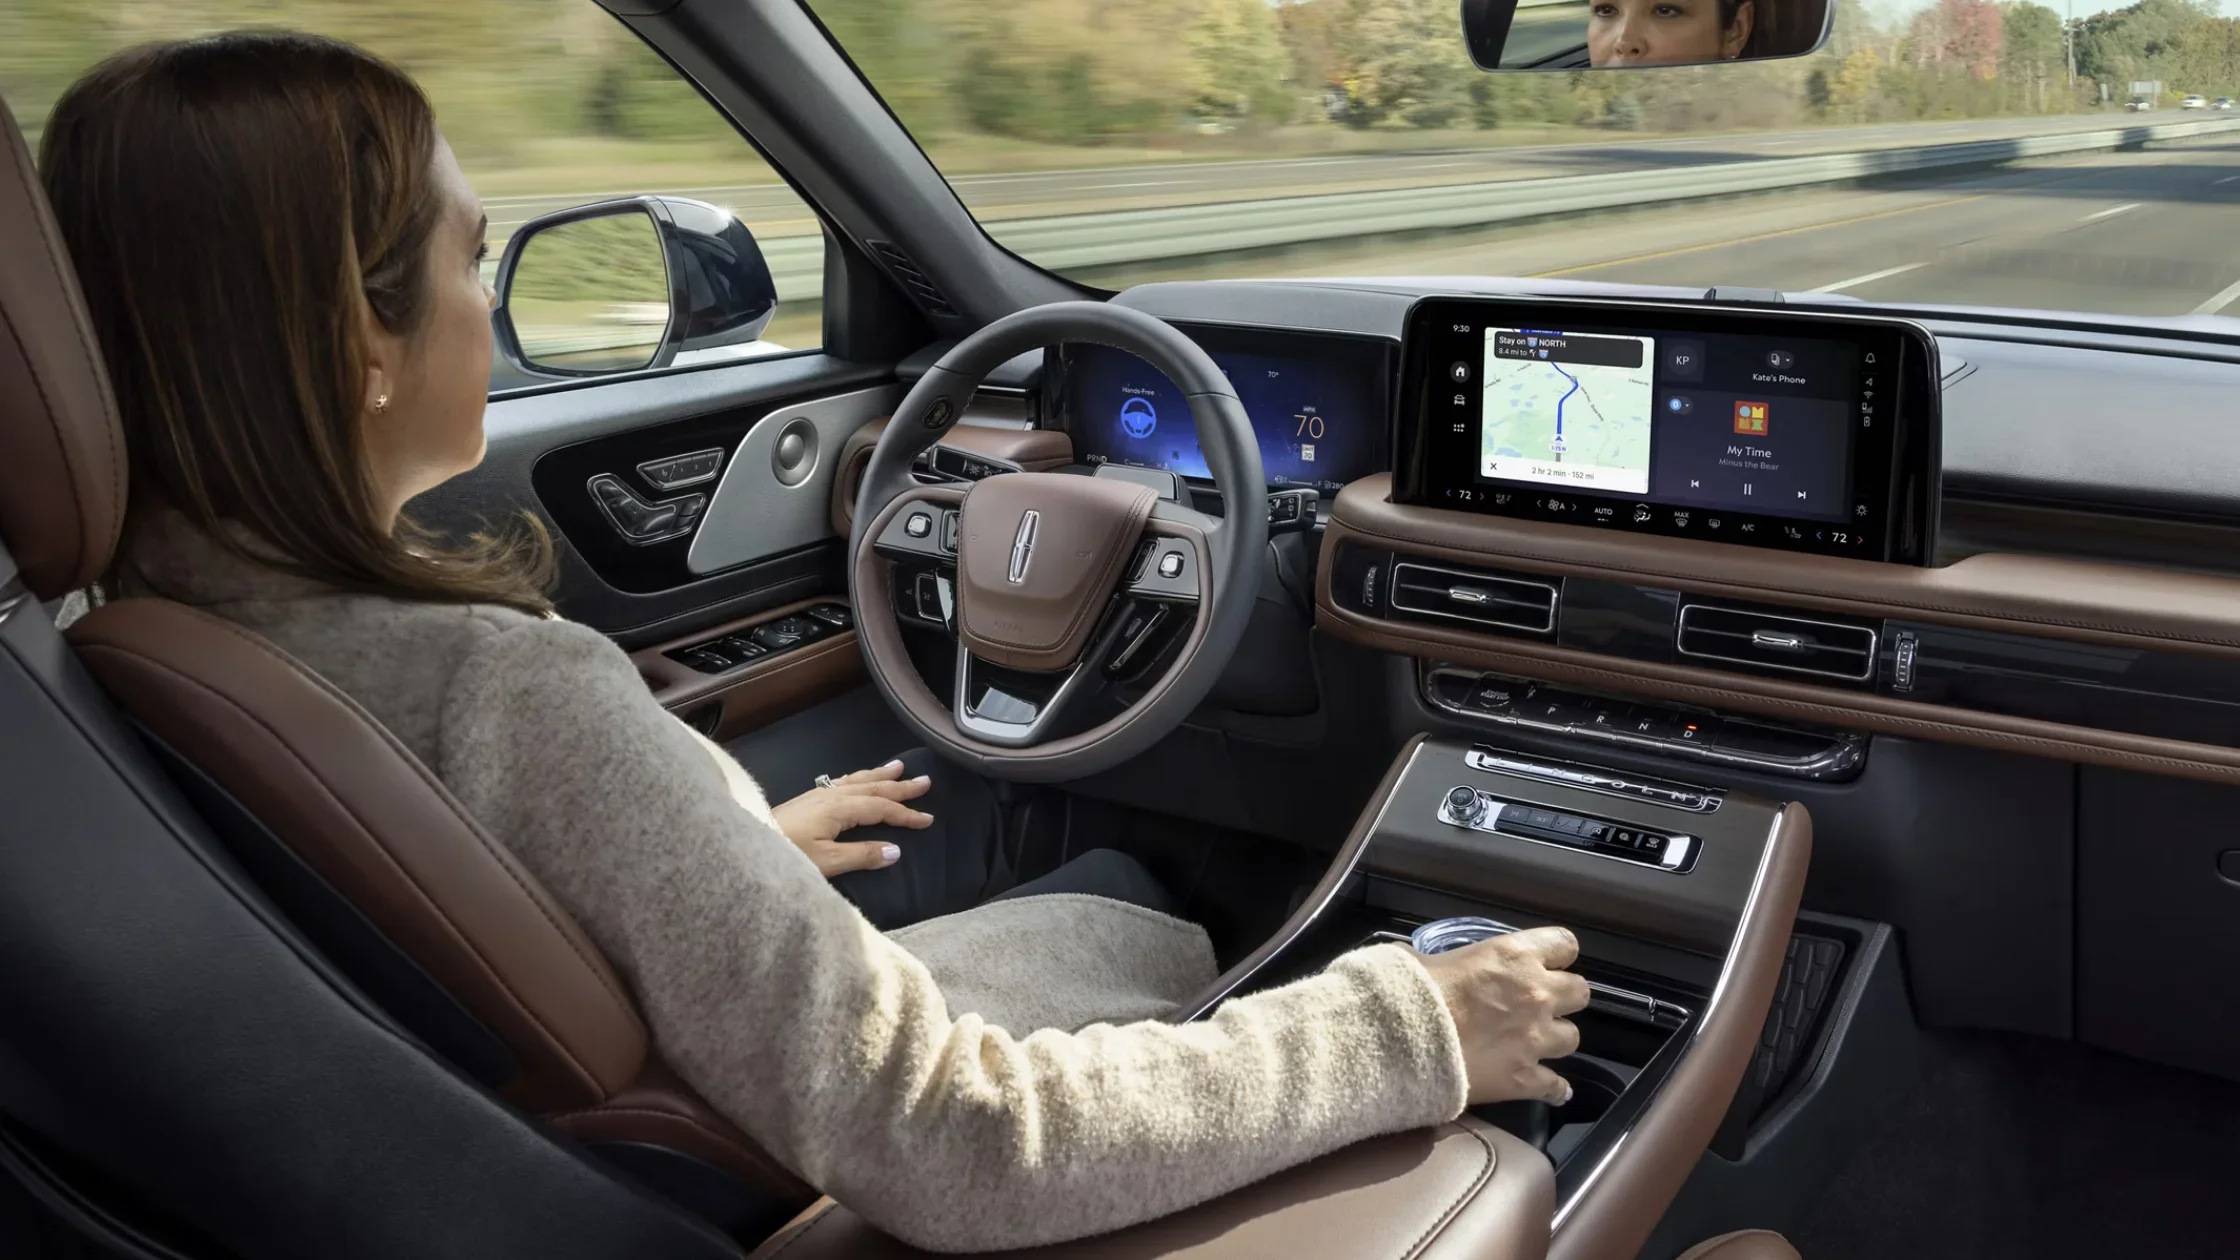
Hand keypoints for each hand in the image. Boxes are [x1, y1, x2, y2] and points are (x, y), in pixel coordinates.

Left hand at [771, 761, 933, 878]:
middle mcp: (831, 796)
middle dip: (900, 786)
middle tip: (925, 781)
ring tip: (898, 767)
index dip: (905, 814)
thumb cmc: (786, 854)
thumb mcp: (826, 861)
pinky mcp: (808, 799)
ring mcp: (818, 794)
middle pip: (872, 788)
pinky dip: (858, 777)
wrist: (747, 844)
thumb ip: (861, 855)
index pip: (881, 808)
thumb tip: (896, 851)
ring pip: (857, 780)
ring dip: (880, 774)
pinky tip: (859, 778)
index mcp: (839, 809)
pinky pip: (843, 781)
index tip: (928, 819)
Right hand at [1415, 925, 1591, 1106]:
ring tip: (1533, 1044)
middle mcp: (1537, 994)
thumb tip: (1430, 966)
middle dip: (1563, 997)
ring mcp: (1535, 1039)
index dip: (1557, 954)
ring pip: (1572, 1038)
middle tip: (1538, 1004)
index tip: (1545, 963)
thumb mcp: (1426, 959)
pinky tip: (1550, 1090)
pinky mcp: (1525, 1078)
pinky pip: (1555, 1086)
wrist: (1404, 1042)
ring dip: (1555, 1039)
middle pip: (1579, 992)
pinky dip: (1554, 1089)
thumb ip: (1444, 961)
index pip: (1564, 944)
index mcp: (1515, 956)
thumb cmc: (1412, 991)